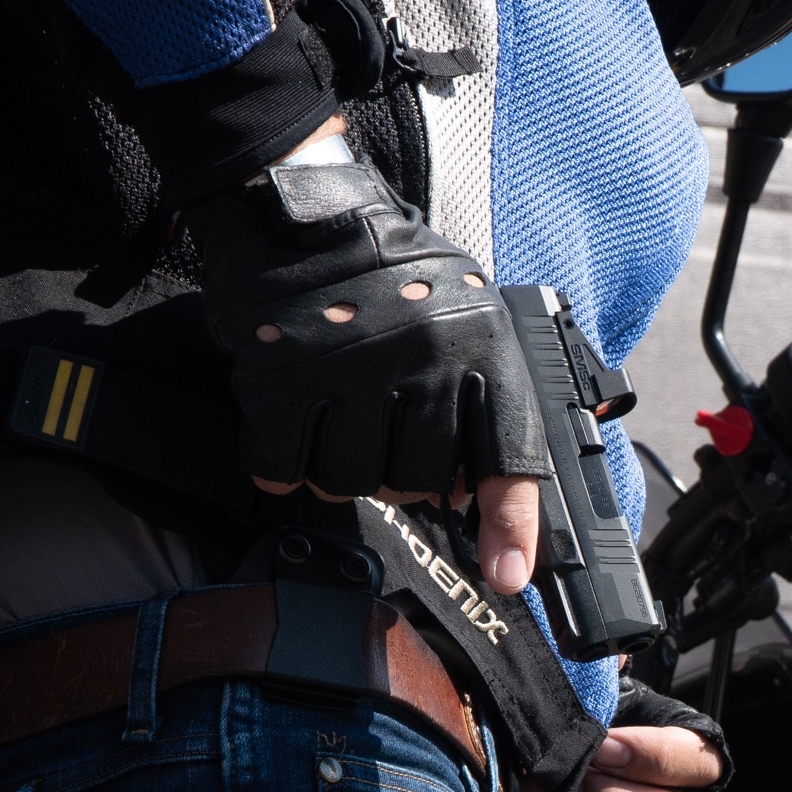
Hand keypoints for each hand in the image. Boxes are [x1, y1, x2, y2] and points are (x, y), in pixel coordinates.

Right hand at [188, 150, 550, 593]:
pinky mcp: (280, 378)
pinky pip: (284, 468)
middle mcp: (424, 359)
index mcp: (481, 345)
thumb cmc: (395, 276)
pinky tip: (293, 434)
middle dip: (404, 475)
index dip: (511, 524)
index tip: (509, 574)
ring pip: (352, 483)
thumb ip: (481, 401)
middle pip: (420, 481)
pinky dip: (284, 467)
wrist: (305, 216)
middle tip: (386, 434)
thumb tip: (472, 498)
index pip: (508, 453)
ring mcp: (350, 369)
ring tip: (340, 422)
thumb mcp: (469, 319)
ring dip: (342, 469)